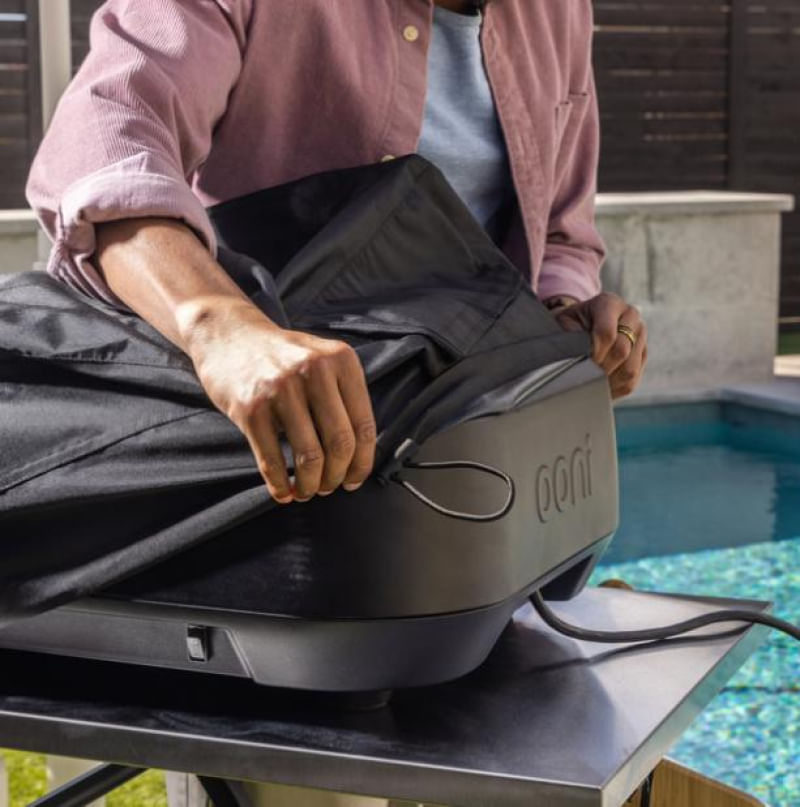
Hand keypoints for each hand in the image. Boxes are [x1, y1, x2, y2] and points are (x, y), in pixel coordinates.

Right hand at [187, 300, 376, 503]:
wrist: (229, 334)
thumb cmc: (282, 358)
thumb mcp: (323, 361)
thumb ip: (344, 397)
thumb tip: (358, 457)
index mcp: (341, 360)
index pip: (364, 426)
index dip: (362, 463)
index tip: (354, 480)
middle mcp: (314, 371)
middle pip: (340, 444)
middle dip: (336, 477)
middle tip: (329, 488)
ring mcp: (281, 388)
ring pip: (310, 457)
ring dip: (310, 486)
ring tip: (306, 491)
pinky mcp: (250, 407)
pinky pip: (272, 460)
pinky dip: (279, 484)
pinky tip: (282, 491)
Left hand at [548, 292, 647, 397]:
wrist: (580, 326)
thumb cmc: (569, 325)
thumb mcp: (563, 324)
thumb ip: (570, 337)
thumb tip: (575, 360)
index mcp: (609, 303)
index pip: (606, 333)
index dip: (593, 353)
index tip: (580, 364)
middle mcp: (630, 315)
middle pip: (622, 351)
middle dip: (600, 369)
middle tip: (585, 378)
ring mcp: (640, 335)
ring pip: (631, 368)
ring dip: (609, 381)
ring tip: (592, 385)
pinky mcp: (642, 354)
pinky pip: (634, 379)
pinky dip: (616, 388)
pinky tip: (601, 388)